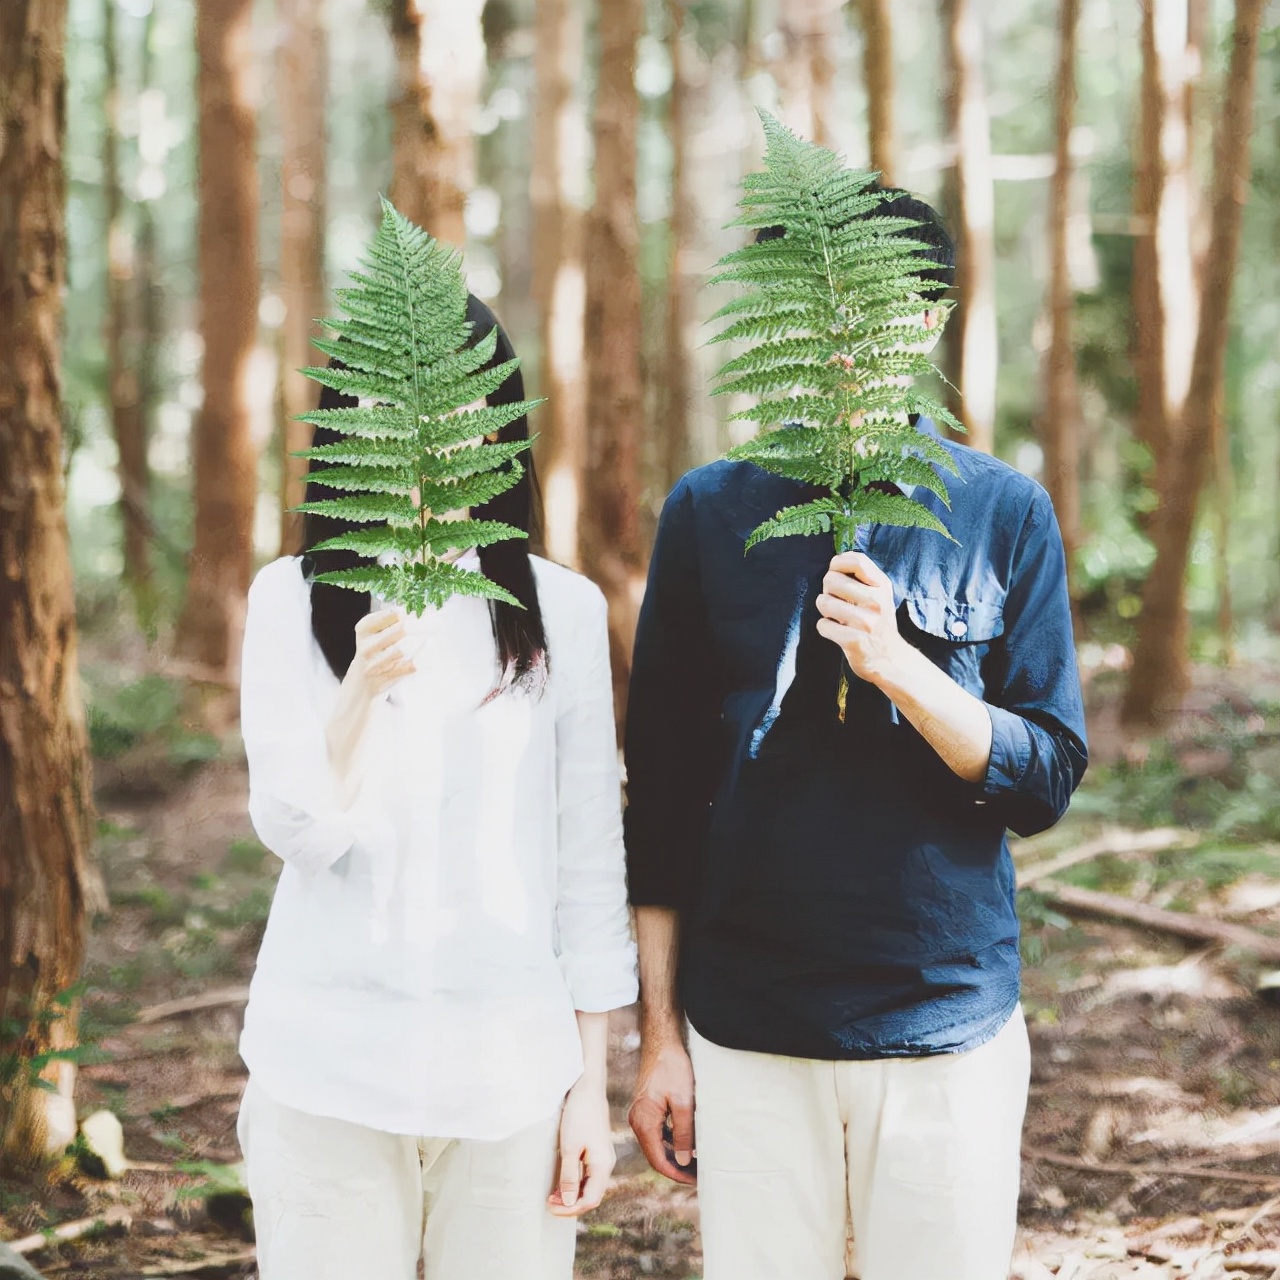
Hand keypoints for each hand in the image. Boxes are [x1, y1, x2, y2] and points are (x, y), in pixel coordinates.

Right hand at [326, 609, 414, 802]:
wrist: (340, 748)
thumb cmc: (359, 719)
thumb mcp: (374, 689)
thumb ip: (388, 672)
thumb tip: (409, 657)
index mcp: (358, 665)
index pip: (363, 631)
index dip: (381, 617)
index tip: (403, 607)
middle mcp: (356, 671)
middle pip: (371, 639)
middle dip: (396, 626)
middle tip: (420, 616)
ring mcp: (359, 686)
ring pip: (377, 657)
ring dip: (400, 644)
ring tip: (423, 633)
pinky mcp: (365, 702)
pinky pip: (383, 682)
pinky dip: (403, 670)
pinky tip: (420, 664)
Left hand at [548, 1081, 614, 1216]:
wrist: (588, 1088)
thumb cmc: (579, 1115)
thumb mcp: (570, 1148)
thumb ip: (570, 1177)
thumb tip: (569, 1203)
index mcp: (603, 1165)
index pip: (590, 1200)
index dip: (570, 1209)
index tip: (551, 1208)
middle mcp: (606, 1164)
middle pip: (591, 1196)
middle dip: (571, 1204)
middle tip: (549, 1203)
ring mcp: (602, 1157)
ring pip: (589, 1186)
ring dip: (572, 1194)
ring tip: (553, 1195)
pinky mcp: (596, 1150)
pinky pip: (588, 1174)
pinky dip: (575, 1182)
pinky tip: (562, 1181)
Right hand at [628, 1035, 695, 1184]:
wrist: (662, 1043)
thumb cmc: (673, 1069)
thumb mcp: (684, 1102)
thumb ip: (683, 1133)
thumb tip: (684, 1161)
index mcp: (644, 1122)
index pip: (658, 1161)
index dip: (678, 1174)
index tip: (696, 1181)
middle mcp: (637, 1121)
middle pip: (656, 1156)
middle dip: (677, 1168)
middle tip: (699, 1175)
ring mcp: (640, 1115)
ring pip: (657, 1145)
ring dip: (674, 1156)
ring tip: (696, 1163)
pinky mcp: (646, 1109)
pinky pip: (657, 1133)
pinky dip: (671, 1142)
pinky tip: (687, 1143)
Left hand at [815, 551, 909, 685]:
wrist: (890, 660)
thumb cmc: (878, 623)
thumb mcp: (879, 595)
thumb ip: (862, 577)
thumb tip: (836, 561)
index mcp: (882, 586)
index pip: (856, 560)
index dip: (838, 563)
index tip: (836, 573)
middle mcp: (877, 602)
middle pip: (831, 579)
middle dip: (827, 590)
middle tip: (837, 602)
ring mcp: (866, 622)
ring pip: (823, 602)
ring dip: (825, 610)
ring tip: (838, 617)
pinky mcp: (854, 641)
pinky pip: (823, 625)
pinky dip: (826, 628)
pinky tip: (838, 632)